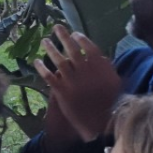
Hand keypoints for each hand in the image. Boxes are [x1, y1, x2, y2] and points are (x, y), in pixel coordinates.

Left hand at [35, 25, 120, 142]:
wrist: (103, 124)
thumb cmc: (113, 105)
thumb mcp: (115, 83)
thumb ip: (107, 69)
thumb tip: (101, 57)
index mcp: (101, 67)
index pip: (89, 47)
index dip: (81, 39)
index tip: (75, 33)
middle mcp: (85, 70)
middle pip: (72, 49)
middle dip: (63, 37)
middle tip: (56, 27)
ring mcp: (72, 80)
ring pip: (58, 60)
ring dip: (50, 48)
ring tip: (45, 40)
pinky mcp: (61, 90)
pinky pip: (48, 75)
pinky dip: (41, 67)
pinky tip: (36, 61)